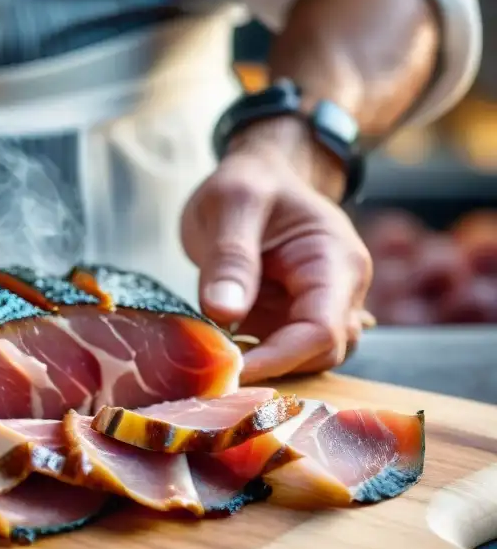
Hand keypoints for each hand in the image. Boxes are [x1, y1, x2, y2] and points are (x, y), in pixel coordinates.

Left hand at [181, 116, 372, 383]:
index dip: (278, 358)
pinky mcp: (286, 320)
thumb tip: (224, 311)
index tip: (230, 370)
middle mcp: (338, 293)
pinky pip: (277, 354)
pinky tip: (214, 355)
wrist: (258, 175)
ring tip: (209, 363)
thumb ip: (230, 256)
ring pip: (300, 362)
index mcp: (336, 262)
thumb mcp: (233, 202)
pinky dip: (248, 360)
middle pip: (318, 354)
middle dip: (270, 369)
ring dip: (258, 368)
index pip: (321, 330)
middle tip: (211, 374)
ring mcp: (313, 309)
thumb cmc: (251, 180)